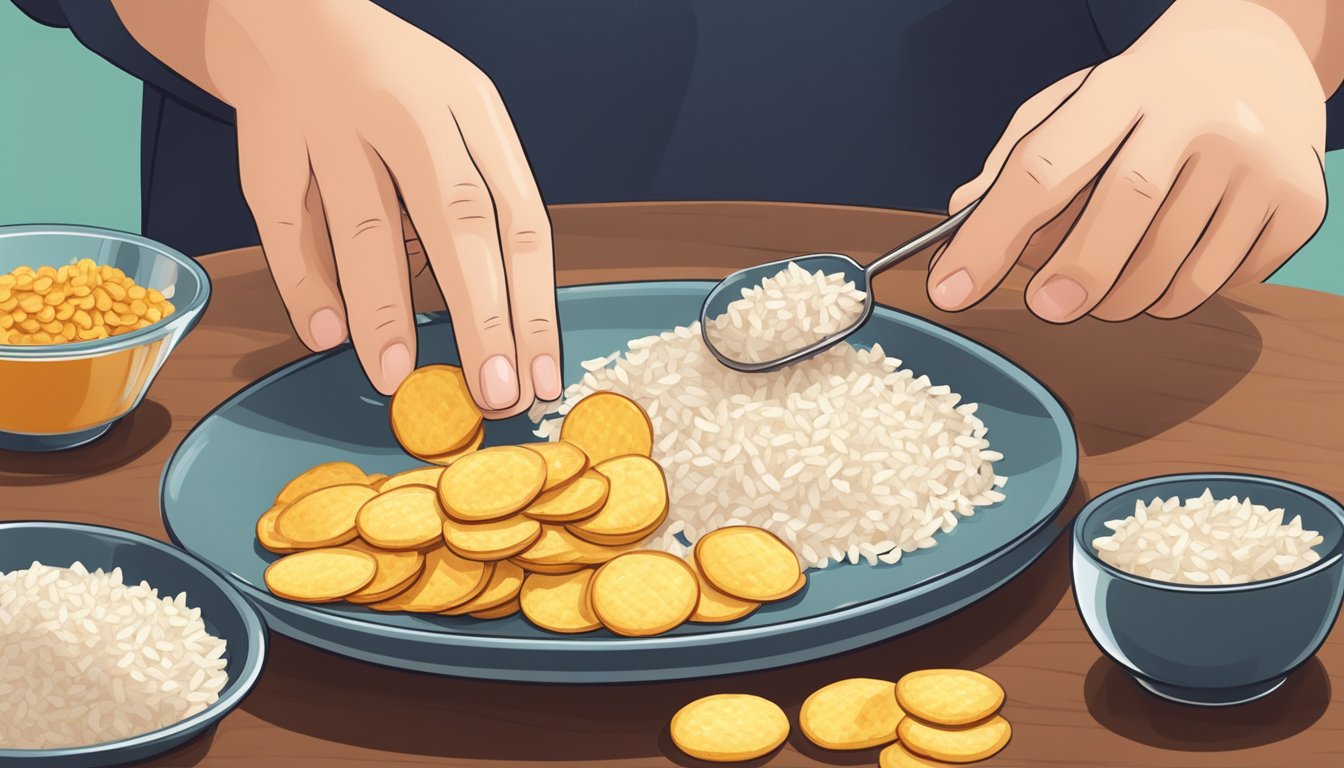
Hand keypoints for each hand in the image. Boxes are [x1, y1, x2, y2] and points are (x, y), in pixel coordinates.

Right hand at [114, 0, 560, 415]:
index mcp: (471, 106)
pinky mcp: (268, 142)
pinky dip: (306, 283)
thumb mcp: (458, 118)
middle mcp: (407, 110)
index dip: (533, 305)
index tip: (540, 376)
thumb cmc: (394, 88)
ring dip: (384, 310)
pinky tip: (327, 336)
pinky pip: (288, 224)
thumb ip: (481, 202)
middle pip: (456, 221)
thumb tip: (502, 321)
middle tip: (493, 392)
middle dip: (480, 317)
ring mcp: (333, 122)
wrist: (290, 11)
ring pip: (365, 225)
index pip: (519, 217)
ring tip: (397, 378)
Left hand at [929, 0, 1330, 321]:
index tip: (950, 291)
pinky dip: (1181, 294)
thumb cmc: (1143, 99)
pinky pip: (1221, 284)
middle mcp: (1195, 118)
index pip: (1043, 169)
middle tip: (1048, 306)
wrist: (1254, 60)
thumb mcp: (1071, 108)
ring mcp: (1255, 161)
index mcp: (1121, 90)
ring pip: (1172, 269)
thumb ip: (1011, 164)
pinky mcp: (1298, 204)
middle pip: (1123, 214)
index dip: (990, 238)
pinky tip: (1177, 255)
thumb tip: (959, 220)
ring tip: (1112, 277)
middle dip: (1073, 276)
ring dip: (1124, 298)